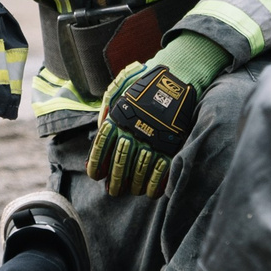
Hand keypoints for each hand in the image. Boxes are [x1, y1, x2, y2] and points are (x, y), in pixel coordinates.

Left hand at [87, 57, 205, 197]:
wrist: (175, 78)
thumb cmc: (144, 82)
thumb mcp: (119, 88)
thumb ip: (108, 107)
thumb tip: (101, 126)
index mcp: (117, 118)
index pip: (102, 146)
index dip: (97, 162)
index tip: (95, 175)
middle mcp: (134, 130)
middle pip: (120, 161)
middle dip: (115, 180)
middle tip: (112, 192)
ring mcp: (153, 138)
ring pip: (140, 169)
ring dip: (135, 184)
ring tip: (131, 192)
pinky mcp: (172, 143)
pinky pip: (162, 169)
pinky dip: (156, 183)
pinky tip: (151, 192)